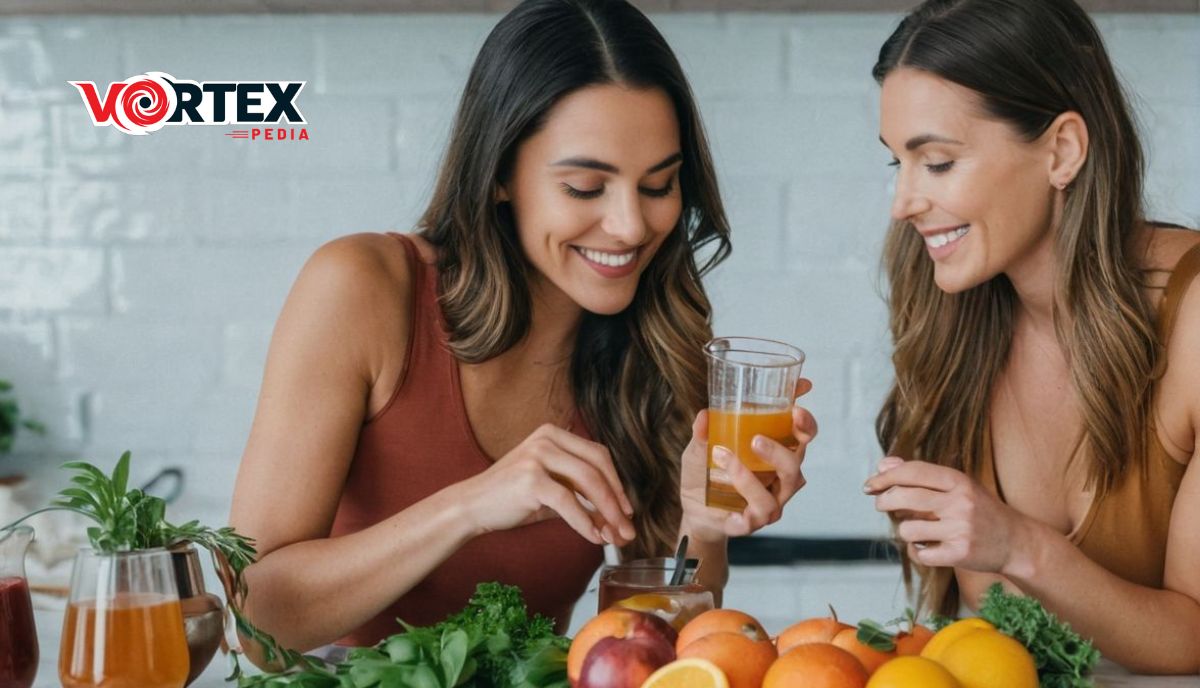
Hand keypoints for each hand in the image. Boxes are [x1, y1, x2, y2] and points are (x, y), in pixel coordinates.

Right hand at [456, 423, 635, 545]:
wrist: (471, 507)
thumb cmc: (511, 499)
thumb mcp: (551, 491)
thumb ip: (581, 497)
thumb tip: (615, 521)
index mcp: (553, 434)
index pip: (598, 455)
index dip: (617, 482)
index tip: (627, 509)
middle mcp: (547, 438)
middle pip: (598, 467)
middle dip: (617, 500)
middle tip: (627, 527)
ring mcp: (538, 456)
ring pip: (588, 482)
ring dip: (607, 513)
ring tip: (614, 536)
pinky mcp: (530, 479)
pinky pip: (569, 502)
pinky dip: (585, 522)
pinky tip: (593, 537)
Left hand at [680, 379, 816, 540]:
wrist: (693, 511)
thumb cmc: (705, 474)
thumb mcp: (701, 447)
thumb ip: (704, 430)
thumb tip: (705, 413)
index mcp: (776, 454)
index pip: (802, 436)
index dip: (805, 422)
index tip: (797, 405)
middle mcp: (780, 478)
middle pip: (798, 460)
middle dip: (787, 445)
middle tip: (758, 437)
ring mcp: (771, 501)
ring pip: (785, 485)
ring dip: (759, 468)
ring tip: (726, 454)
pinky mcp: (755, 521)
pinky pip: (759, 508)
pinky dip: (744, 489)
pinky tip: (725, 479)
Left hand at [864, 457, 1028, 572]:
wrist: (1016, 542)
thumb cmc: (979, 510)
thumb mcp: (956, 485)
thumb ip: (921, 474)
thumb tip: (883, 465)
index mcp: (958, 480)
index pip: (912, 472)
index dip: (885, 477)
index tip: (869, 485)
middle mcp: (959, 502)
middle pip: (903, 497)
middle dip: (884, 501)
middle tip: (881, 505)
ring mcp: (960, 529)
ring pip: (907, 529)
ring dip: (906, 531)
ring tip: (919, 531)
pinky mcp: (959, 554)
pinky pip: (919, 554)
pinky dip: (918, 552)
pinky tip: (929, 548)